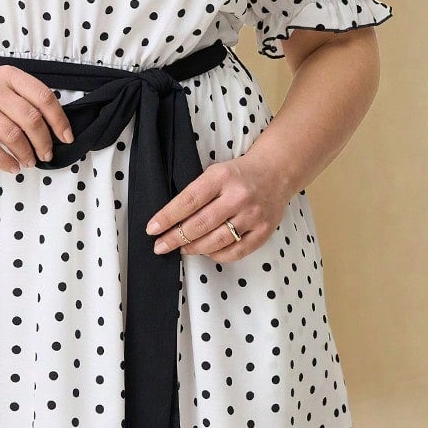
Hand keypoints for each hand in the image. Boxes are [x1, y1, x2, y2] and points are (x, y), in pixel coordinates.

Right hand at [0, 66, 75, 173]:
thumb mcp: (0, 82)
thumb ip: (23, 96)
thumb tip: (53, 125)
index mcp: (9, 76)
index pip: (43, 97)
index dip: (59, 120)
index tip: (66, 137)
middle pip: (31, 119)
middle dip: (44, 142)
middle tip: (47, 154)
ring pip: (13, 135)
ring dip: (27, 153)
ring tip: (30, 162)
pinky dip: (6, 161)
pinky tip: (13, 167)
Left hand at [144, 146, 292, 263]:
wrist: (276, 173)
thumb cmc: (238, 175)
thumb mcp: (215, 173)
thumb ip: (196, 193)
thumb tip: (169, 221)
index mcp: (221, 177)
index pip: (189, 201)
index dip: (168, 217)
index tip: (152, 229)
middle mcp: (238, 196)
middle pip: (201, 224)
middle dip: (176, 238)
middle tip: (160, 246)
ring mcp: (253, 215)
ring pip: (216, 241)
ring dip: (194, 248)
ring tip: (182, 248)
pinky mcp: (263, 231)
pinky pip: (235, 252)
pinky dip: (217, 255)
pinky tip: (206, 251)